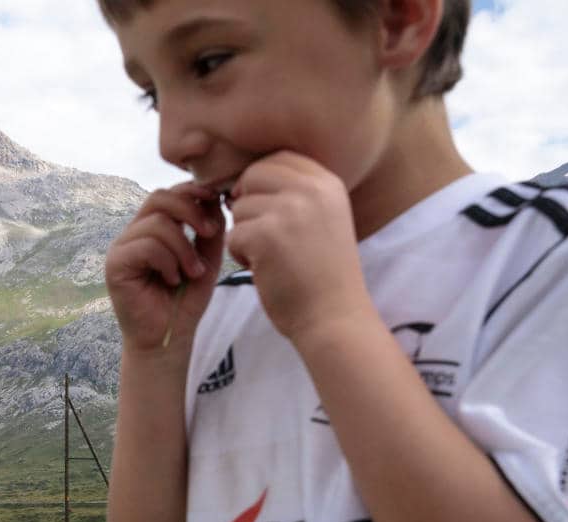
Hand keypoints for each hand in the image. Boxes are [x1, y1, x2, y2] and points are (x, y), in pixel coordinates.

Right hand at [104, 181, 225, 356]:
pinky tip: (172, 280)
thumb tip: (214, 198)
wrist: (168, 337)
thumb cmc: (184, 300)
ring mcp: (122, 248)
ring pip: (157, 224)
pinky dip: (168, 262)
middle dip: (190, 211)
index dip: (192, 191)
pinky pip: (146, 246)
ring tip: (191, 272)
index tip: (216, 201)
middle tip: (209, 234)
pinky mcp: (115, 265)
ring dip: (183, 248)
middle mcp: (133, 234)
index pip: (168, 194)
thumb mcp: (206, 259)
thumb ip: (209, 230)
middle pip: (158, 198)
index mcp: (152, 228)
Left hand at [224, 151, 374, 344]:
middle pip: (253, 175)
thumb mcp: (323, 219)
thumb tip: (245, 178)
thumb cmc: (323, 274)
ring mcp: (289, 211)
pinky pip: (233, 234)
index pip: (279, 158)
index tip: (266, 210)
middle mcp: (311, 190)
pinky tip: (262, 269)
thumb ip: (296, 194)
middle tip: (263, 234)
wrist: (334, 316)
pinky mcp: (267, 235)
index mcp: (327, 182)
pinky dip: (240, 255)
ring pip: (239, 207)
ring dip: (245, 233)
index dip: (261, 182)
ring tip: (269, 256)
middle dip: (248, 204)